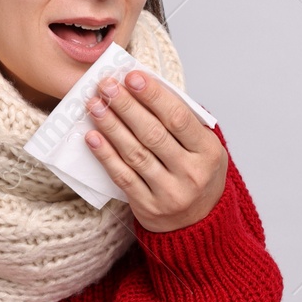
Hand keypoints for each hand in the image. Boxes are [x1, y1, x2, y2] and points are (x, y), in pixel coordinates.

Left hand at [84, 70, 226, 232]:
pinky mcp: (148, 207)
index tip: (132, 76)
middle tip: (107, 86)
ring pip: (135, 154)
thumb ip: (182, 122)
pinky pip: (123, 177)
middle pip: (153, 134)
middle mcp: (191, 173)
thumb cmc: (197, 175)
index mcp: (209, 153)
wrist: (199, 225)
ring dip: (111, 126)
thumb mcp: (204, 148)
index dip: (153, 96)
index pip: (178, 118)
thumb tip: (145, 90)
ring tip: (95, 105)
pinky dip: (106, 155)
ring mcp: (169, 193)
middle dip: (126, 106)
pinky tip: (93, 137)